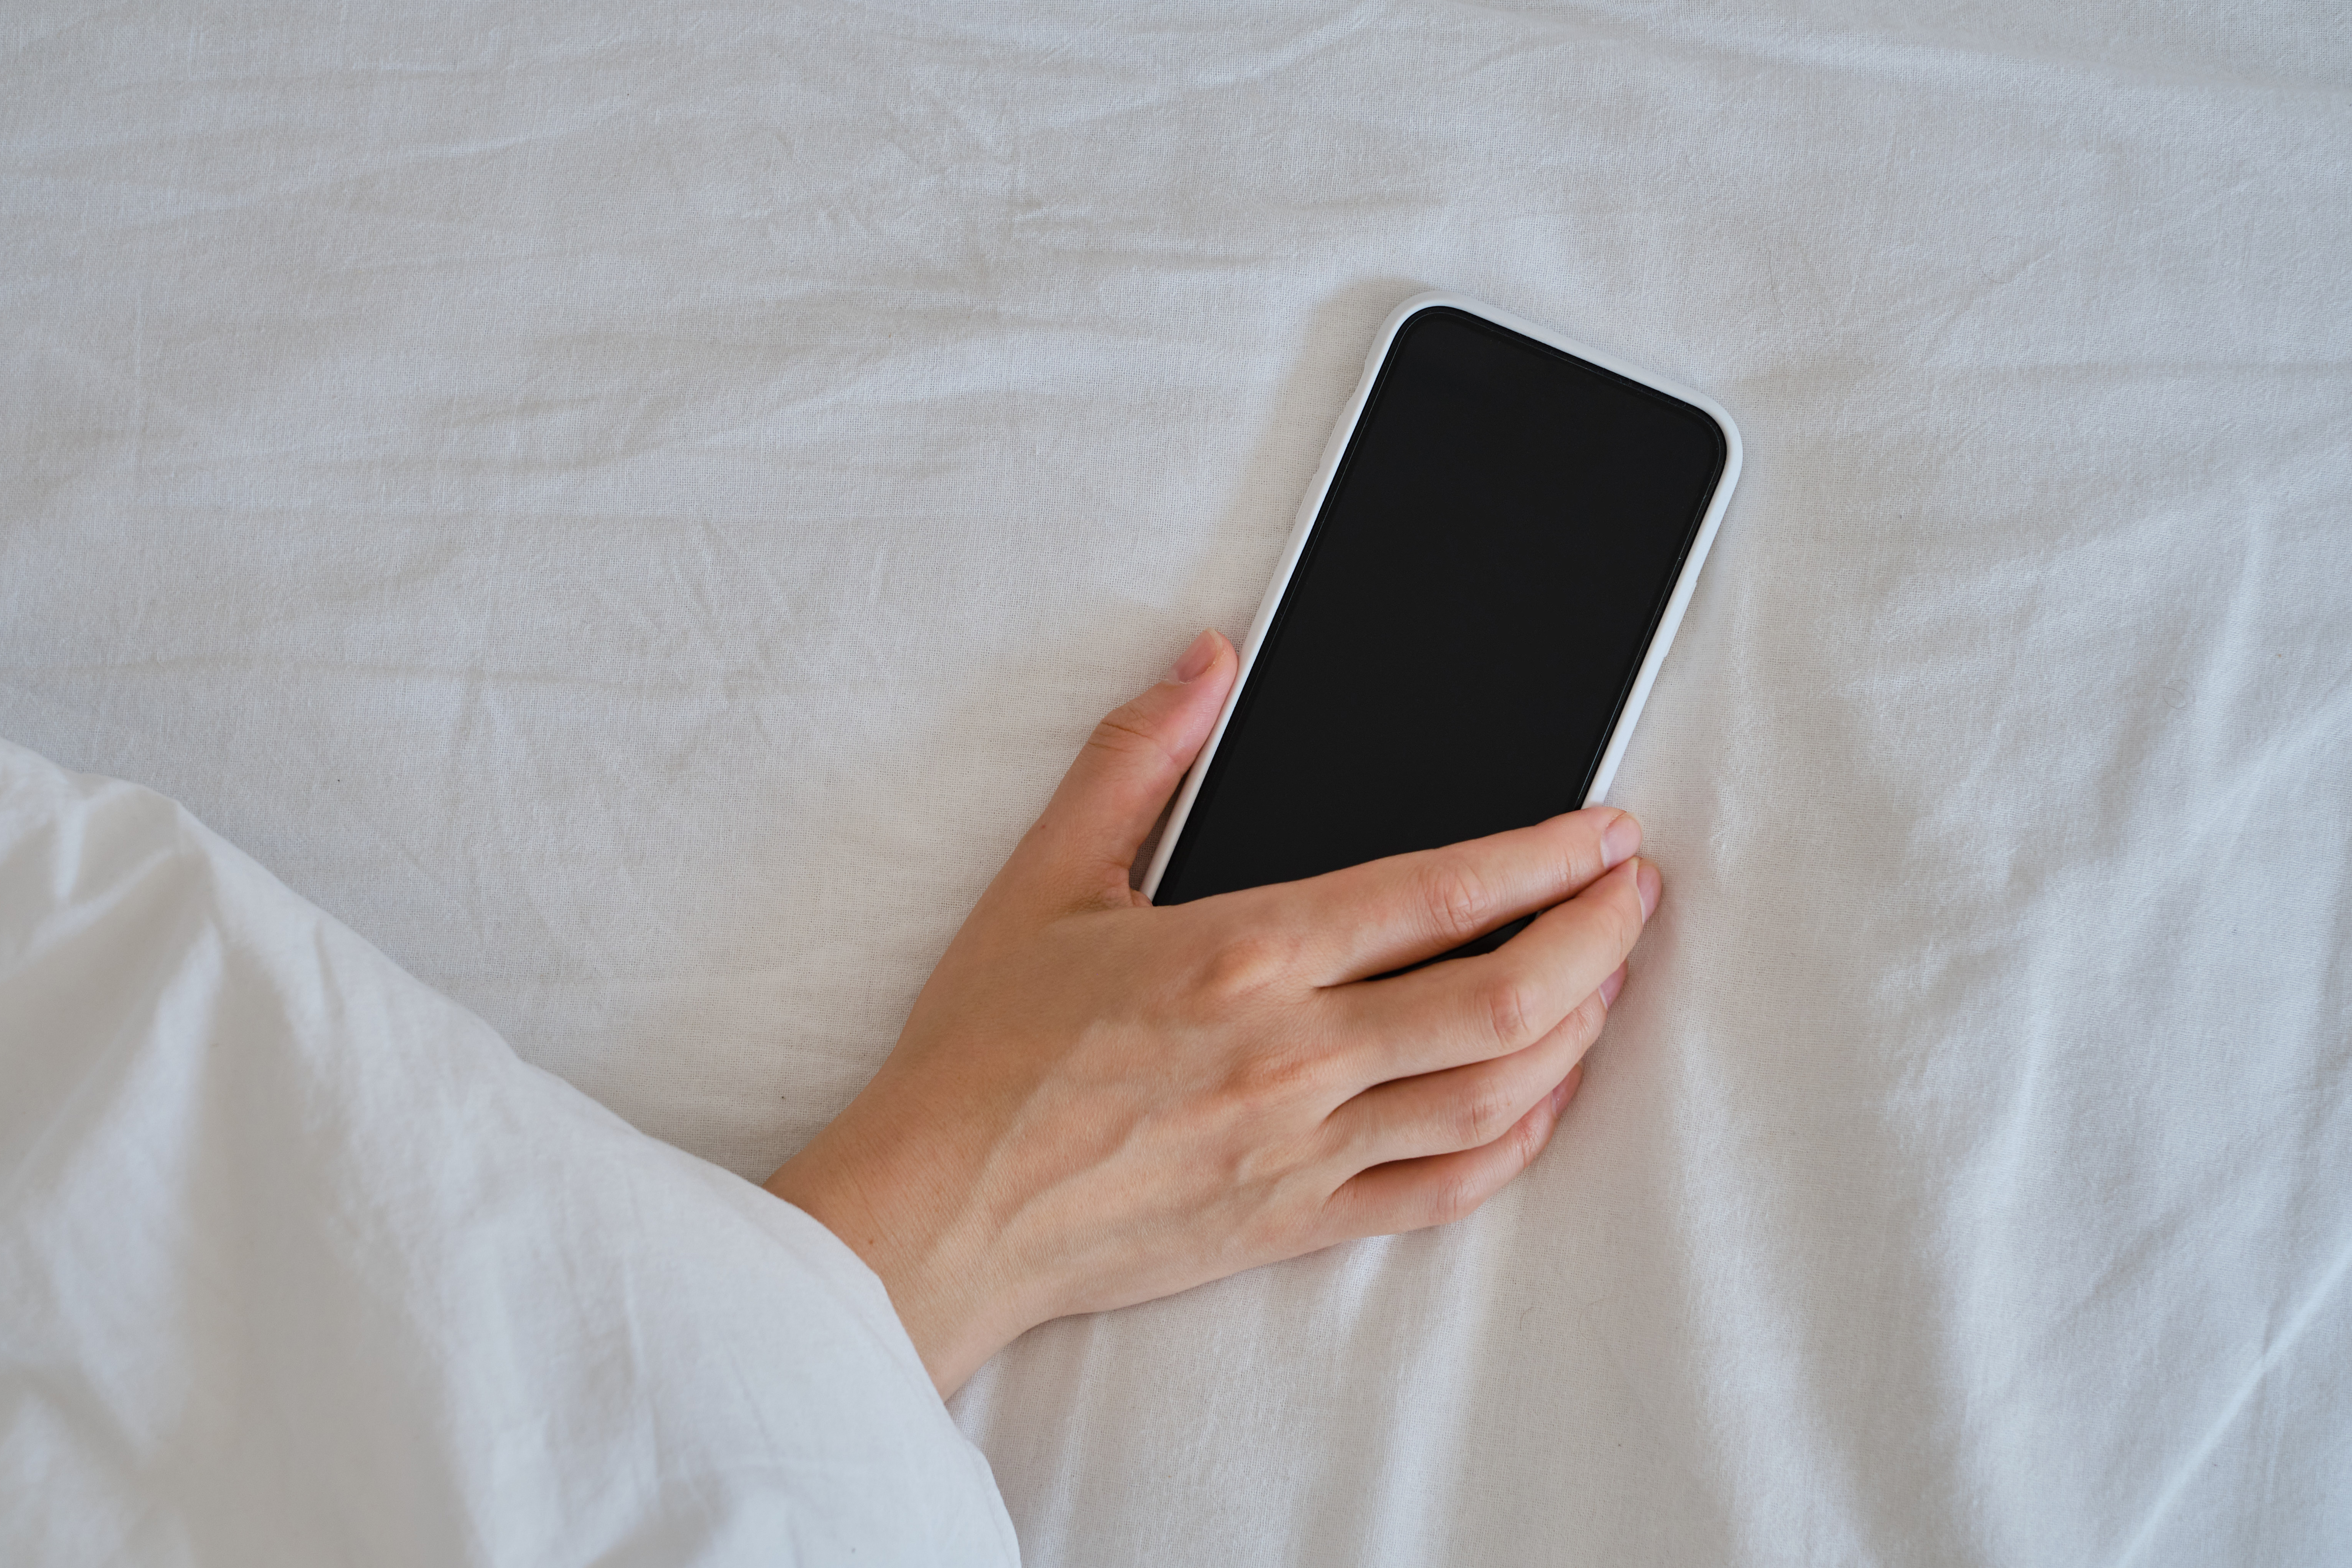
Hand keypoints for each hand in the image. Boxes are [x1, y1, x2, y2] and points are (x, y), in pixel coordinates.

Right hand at [766, 628, 1659, 1395]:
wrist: (934, 1211)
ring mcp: (1305, 1151)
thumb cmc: (983, 1052)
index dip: (1548, 857)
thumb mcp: (1043, 877)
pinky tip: (1541, 1094)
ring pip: (1497, 1093)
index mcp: (1242, 957)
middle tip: (1635, 891)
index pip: (1442, 895)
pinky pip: (1446, 1188)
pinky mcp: (1297, 1221)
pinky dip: (1516, 1139)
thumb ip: (1135, 758)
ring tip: (1609, 975)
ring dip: (1580, 1027)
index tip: (1606, 831)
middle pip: (1507, 996)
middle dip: (1601, 935)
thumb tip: (1205, 661)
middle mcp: (1293, 1057)